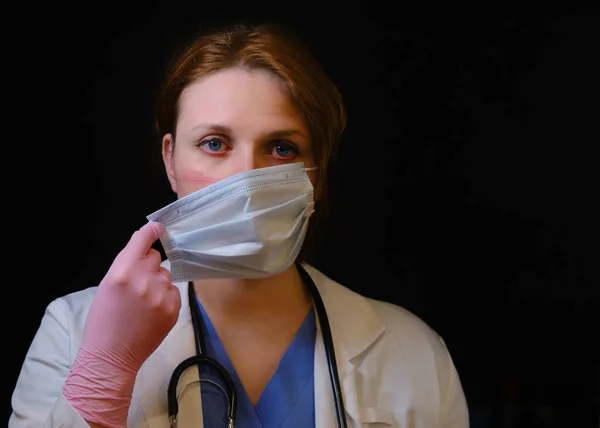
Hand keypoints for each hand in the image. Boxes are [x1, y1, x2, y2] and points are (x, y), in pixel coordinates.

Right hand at [63, 221, 180, 427]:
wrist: (111, 356)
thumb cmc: (103, 321)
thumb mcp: (106, 286)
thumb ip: (125, 264)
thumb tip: (142, 244)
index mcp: (122, 272)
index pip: (142, 241)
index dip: (151, 231)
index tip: (158, 227)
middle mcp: (144, 279)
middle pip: (155, 258)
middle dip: (147, 266)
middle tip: (136, 285)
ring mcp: (161, 294)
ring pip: (165, 275)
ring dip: (157, 283)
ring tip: (142, 304)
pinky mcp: (173, 308)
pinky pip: (173, 291)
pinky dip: (165, 297)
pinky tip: (152, 312)